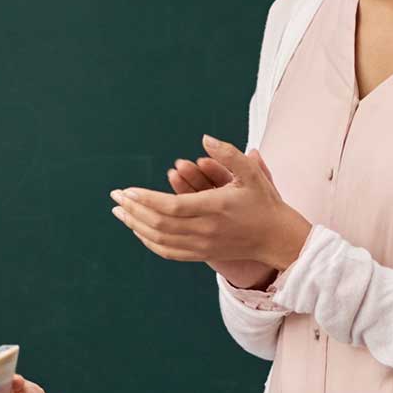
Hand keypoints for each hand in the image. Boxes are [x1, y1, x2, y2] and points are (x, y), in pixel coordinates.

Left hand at [111, 135, 311, 281]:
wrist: (276, 238)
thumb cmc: (264, 202)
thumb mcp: (252, 173)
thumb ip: (229, 154)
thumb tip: (204, 138)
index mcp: (214, 208)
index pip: (170, 206)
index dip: (145, 199)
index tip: (127, 190)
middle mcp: (205, 230)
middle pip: (158, 224)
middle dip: (133, 210)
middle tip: (115, 197)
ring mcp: (202, 246)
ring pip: (159, 240)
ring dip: (135, 226)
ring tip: (119, 212)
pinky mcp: (201, 255)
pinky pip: (167, 251)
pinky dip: (148, 241)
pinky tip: (138, 229)